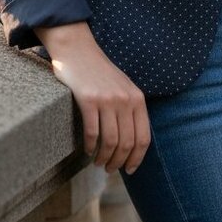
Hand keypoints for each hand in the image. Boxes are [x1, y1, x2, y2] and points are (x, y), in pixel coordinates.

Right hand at [34, 21, 149, 174]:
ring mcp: (107, 99)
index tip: (129, 170)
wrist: (78, 50)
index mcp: (137, 99)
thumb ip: (130, 110)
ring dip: (104, 158)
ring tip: (98, 163)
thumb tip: (132, 144)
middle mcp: (126, 99)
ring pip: (110, 141)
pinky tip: (88, 150)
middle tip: (109, 169)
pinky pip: (93, 132)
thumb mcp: (123, 88)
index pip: (143, 137)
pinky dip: (91, 147)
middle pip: (127, 143)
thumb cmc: (99, 74)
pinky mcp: (88, 100)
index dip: (137, 159)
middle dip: (118, 162)